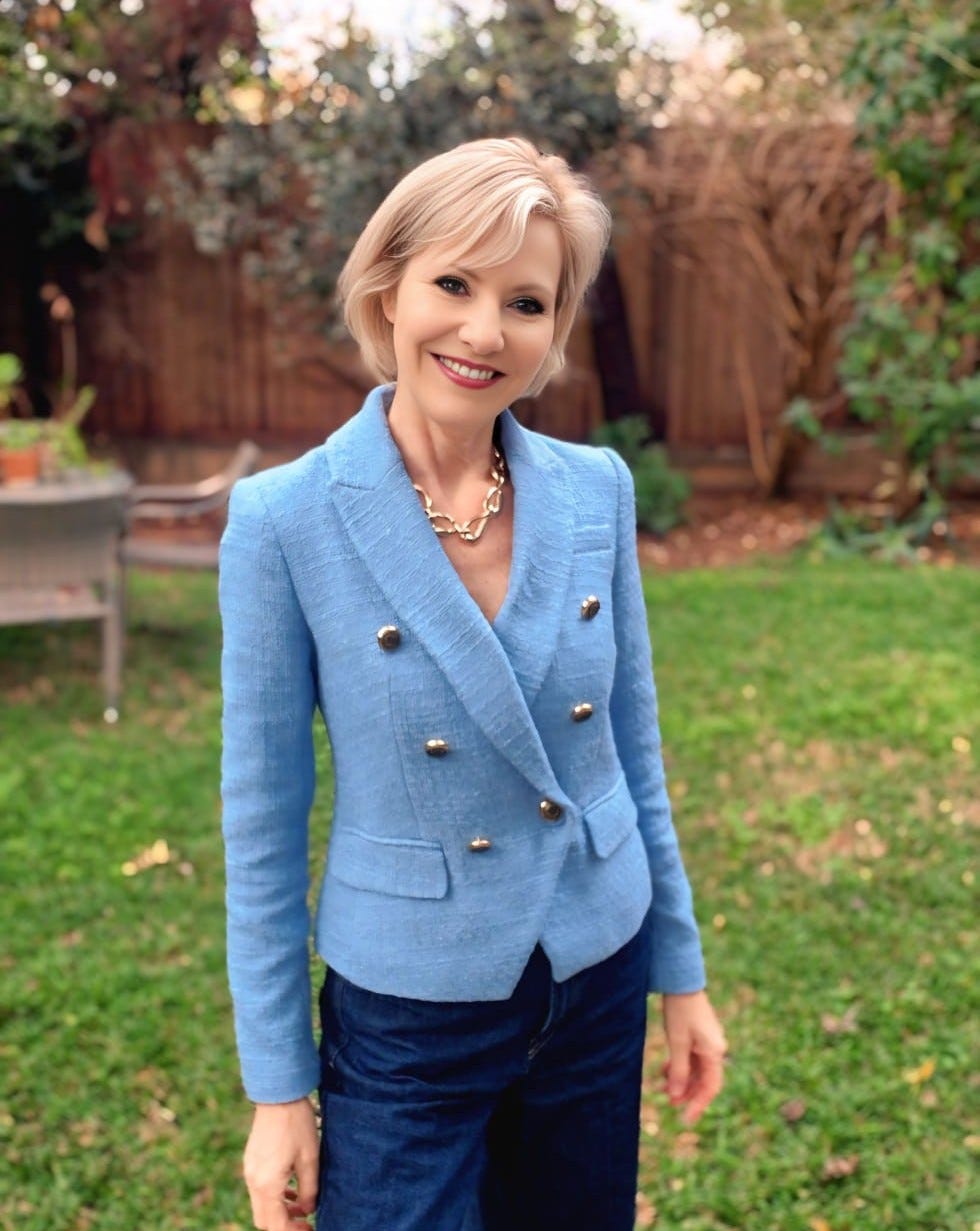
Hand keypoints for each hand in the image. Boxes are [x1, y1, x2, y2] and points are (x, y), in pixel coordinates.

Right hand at [242, 1097, 318, 1229]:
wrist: (278, 1094)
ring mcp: (249, 1170)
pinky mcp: (251, 1160)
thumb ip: (309, 1189)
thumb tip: (309, 1209)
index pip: (276, 1225)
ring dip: (279, 1210)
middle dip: (284, 1224)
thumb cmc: (297, 1124)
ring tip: (302, 1203)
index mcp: (267, 1185)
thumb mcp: (310, 1158)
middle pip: (264, 1220)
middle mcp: (253, 1181)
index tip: (310, 1228)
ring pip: (261, 1205)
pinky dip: (273, 1195)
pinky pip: (259, 1189)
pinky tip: (290, 1187)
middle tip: (306, 1220)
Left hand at [661, 990, 726, 1124]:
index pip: (710, 1087)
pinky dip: (680, 1066)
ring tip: (663, 1089)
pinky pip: (692, 1058)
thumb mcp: (678, 1043)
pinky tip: (664, 1069)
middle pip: (704, 1080)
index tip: (686, 1120)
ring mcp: (708, 1042)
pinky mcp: (700, 1035)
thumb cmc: (680, 1011)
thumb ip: (679, 1070)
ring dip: (681, 1080)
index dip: (698, 1105)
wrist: (681, 981)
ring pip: (696, 1070)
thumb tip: (676, 1096)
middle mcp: (715, 1049)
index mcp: (715, 1052)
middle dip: (687, 1093)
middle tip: (669, 1104)